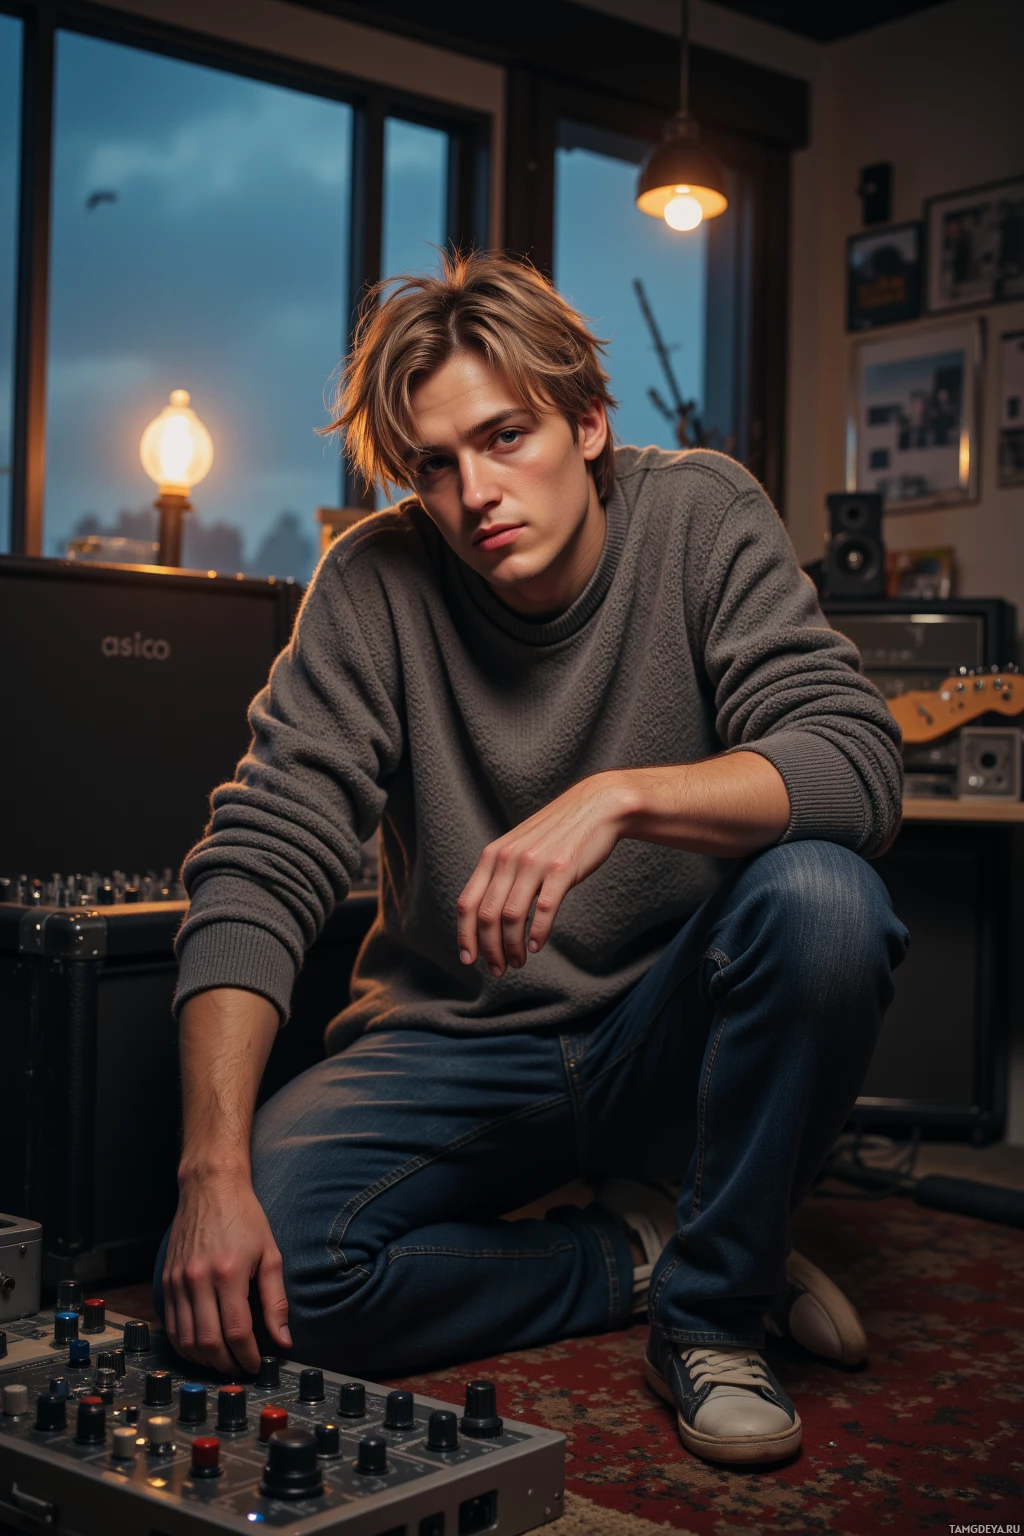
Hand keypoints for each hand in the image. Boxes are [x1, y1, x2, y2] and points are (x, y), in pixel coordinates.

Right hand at [162, 1170, 290, 1375]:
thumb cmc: (244, 1218)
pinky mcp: (165, 1280)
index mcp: (229, 1274)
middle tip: (239, 1369)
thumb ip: (276, 1301)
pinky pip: (170, 1325)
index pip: (237, 1332)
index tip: (256, 1365)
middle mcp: (199, 1279)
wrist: (210, 1188)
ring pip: (185, 1339)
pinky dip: (184, 1344)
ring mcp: (178, 1281)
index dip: (247, 1357)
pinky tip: (200, 1347)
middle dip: (226, 1364)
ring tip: (222, 1362)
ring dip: (203, 1360)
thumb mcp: (270, 1254)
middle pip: (208, 1342)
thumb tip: (284, 1340)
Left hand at [457, 772, 628, 975]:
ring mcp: (534, 863)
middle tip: (498, 970)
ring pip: (511, 917)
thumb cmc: (557, 833)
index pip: (467, 903)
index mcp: (492, 855)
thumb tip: (487, 915)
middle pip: (487, 916)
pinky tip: (537, 946)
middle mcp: (507, 859)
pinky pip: (544, 909)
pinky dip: (537, 933)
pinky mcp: (561, 869)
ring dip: (512, 947)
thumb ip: (501, 874)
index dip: (465, 936)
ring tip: (518, 962)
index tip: (468, 959)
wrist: (596, 806)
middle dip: (489, 950)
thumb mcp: (519, 847)